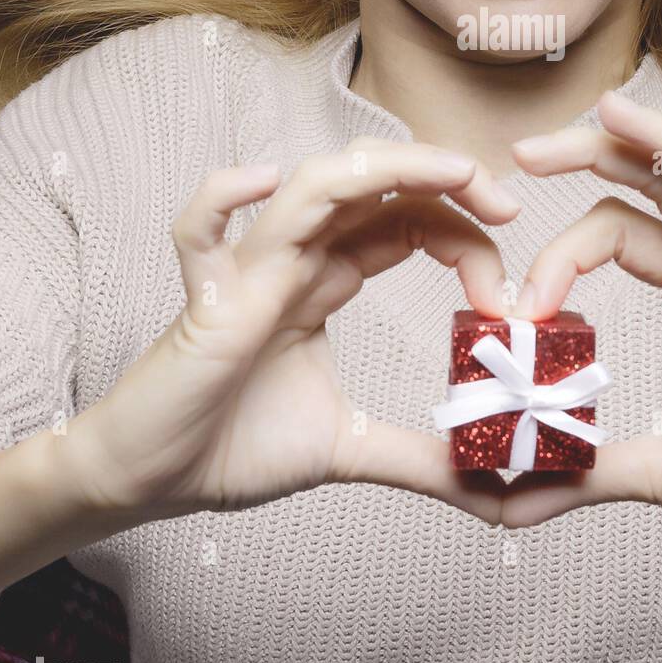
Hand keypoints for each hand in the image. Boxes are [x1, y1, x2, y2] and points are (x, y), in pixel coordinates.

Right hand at [61, 137, 521, 524]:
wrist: (151, 482)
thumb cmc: (233, 447)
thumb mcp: (349, 449)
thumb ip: (419, 460)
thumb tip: (493, 493)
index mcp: (326, 279)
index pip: (406, 224)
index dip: (464, 234)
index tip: (511, 288)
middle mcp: (294, 260)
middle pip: (374, 187)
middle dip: (444, 179)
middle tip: (508, 205)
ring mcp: (248, 271)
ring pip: (314, 186)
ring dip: (385, 169)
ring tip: (451, 173)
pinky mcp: (203, 301)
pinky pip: (198, 232)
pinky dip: (221, 199)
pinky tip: (261, 184)